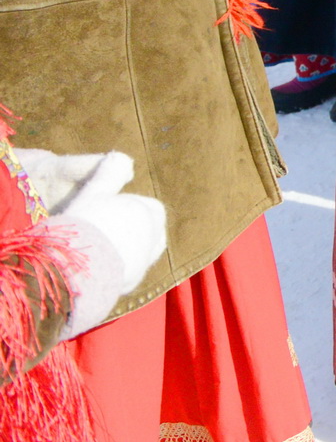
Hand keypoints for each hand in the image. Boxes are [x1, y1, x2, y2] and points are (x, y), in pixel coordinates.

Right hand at [17, 150, 165, 338]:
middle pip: (147, 234)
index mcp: (150, 216)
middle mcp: (153, 241)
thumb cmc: (85, 224)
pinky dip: (113, 270)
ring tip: (94, 248)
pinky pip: (124, 275)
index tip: (106, 210)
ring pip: (137, 255)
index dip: (127, 208)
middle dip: (129, 231)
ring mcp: (142, 265)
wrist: (76, 269)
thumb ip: (109, 174)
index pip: (148, 209)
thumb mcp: (94, 192)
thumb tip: (122, 156)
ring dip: (121, 252)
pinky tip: (92, 268)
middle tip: (101, 229)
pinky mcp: (128, 286)